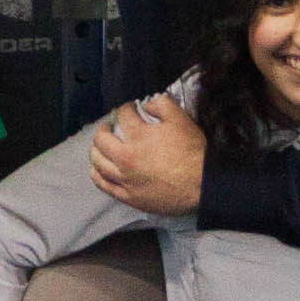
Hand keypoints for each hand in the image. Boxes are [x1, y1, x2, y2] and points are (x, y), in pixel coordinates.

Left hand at [87, 93, 208, 218]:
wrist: (202, 185)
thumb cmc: (193, 152)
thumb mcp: (181, 119)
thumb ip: (162, 105)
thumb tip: (147, 104)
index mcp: (138, 135)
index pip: (123, 115)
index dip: (126, 108)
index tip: (131, 109)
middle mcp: (126, 156)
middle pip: (101, 139)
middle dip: (104, 128)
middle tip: (110, 126)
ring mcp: (125, 178)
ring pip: (98, 162)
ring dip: (96, 150)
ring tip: (101, 146)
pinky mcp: (128, 196)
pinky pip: (104, 185)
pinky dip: (97, 175)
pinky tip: (98, 170)